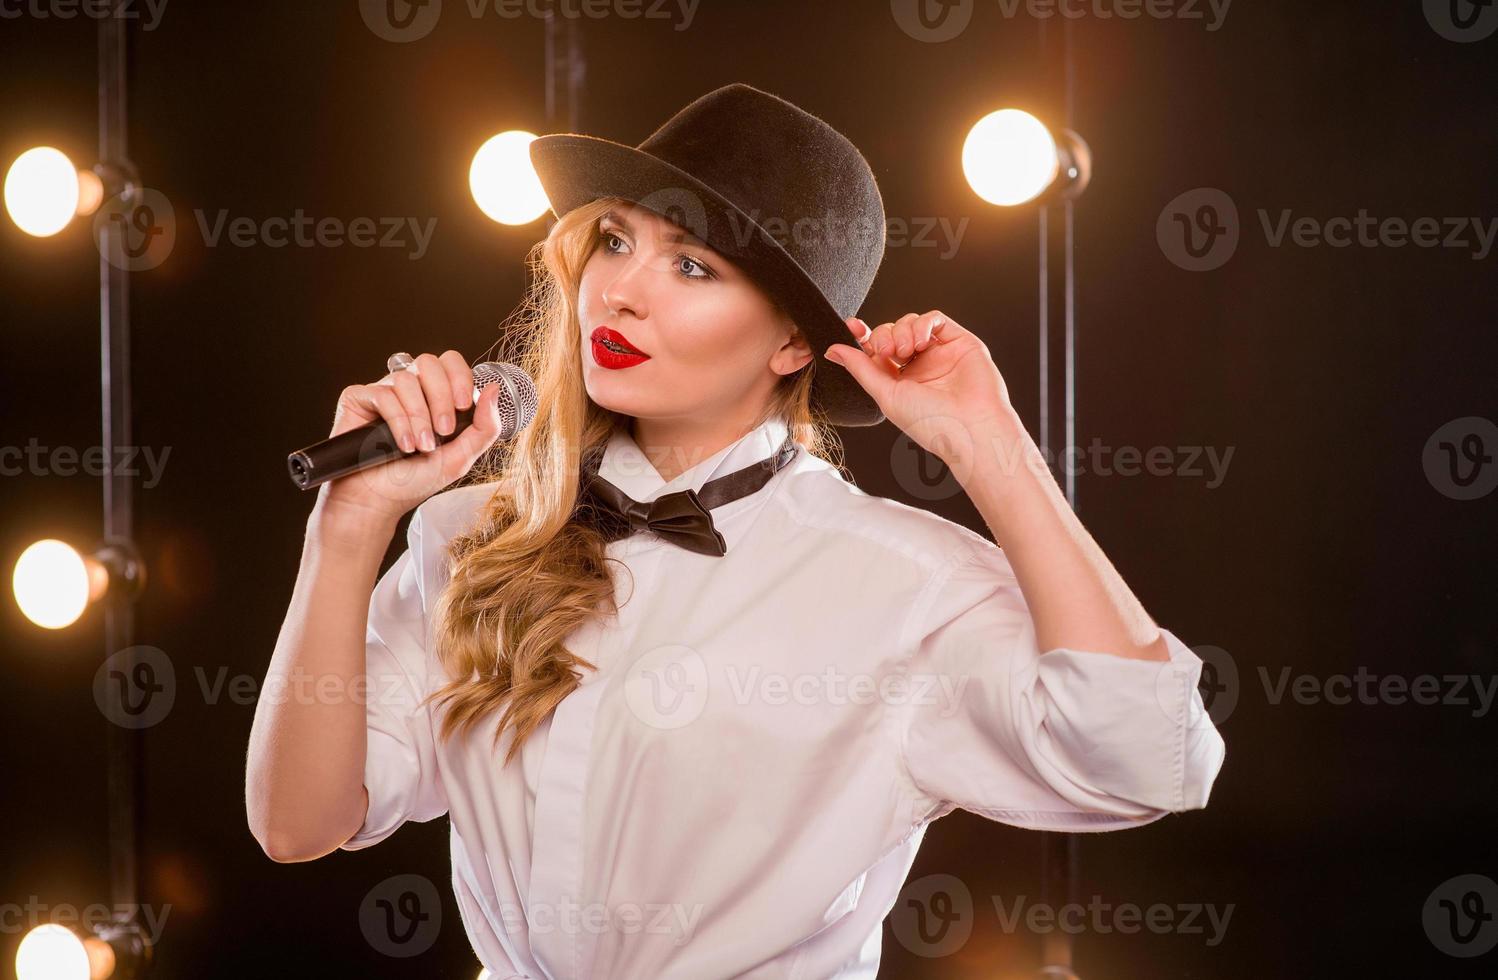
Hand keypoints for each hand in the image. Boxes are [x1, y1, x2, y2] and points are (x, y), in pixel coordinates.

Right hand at [316, 350, 505, 525]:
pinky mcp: (359, 398)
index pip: (451, 363)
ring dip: (418, 417)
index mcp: (435, 396)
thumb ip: (484, 426)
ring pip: (406, 380)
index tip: (463, 406)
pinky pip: (382, 394)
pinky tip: (402, 445)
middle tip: (443, 430)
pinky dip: (397, 421)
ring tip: (420, 446)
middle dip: (441, 397)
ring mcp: (384, 391)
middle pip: (430, 362)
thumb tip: (495, 389)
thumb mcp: (461, 457)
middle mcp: (410, 389)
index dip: (460, 378)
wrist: (378, 501)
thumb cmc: (417, 480)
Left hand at [824, 311, 1017, 461]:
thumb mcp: (885, 395)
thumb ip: (860, 369)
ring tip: (906, 350)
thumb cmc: (931, 422)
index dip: (863, 337)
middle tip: (887, 350)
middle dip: (883, 336)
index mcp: (900, 382)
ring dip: (902, 330)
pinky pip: (934, 319)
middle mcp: (919, 366)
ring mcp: (939, 353)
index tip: (853, 328)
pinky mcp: (959, 342)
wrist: (971, 427)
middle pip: (891, 333)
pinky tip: (920, 341)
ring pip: (910, 323)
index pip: (877, 351)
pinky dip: (922, 324)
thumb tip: (833, 350)